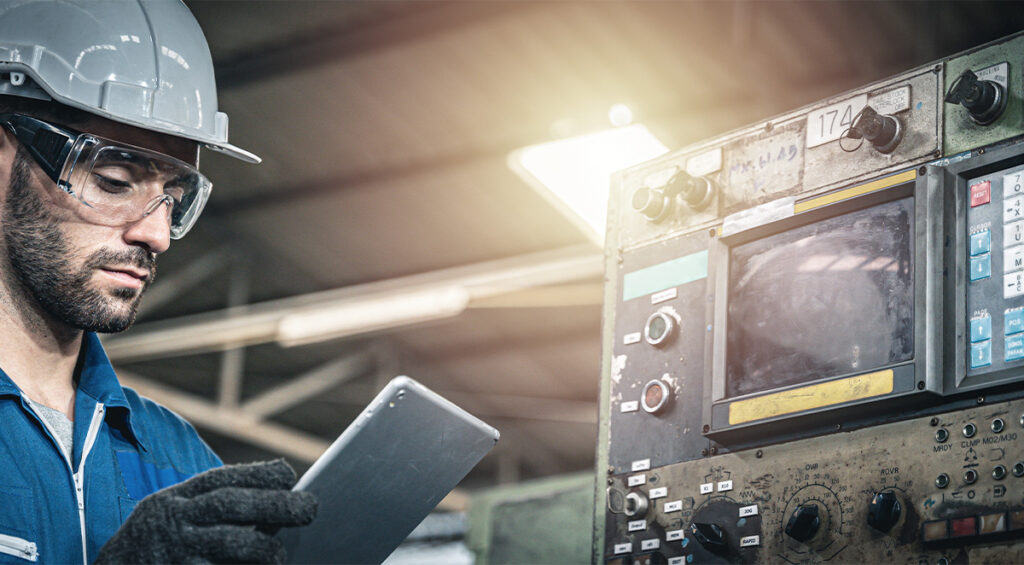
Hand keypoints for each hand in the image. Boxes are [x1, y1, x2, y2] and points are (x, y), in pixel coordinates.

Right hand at [95, 459, 316, 563]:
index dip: (258, 475)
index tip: (289, 476)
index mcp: (177, 499)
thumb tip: (284, 491)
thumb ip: (218, 503)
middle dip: (273, 505)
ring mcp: (175, 554)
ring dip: (261, 548)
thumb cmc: (160, 544)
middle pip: (229, 505)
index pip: (221, 479)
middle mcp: (175, 521)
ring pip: (226, 543)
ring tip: (279, 556)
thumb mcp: (175, 512)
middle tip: (310, 508)